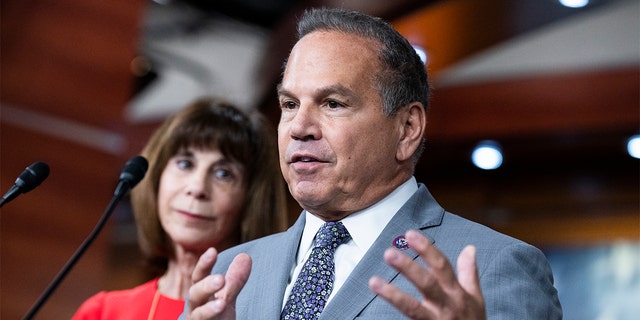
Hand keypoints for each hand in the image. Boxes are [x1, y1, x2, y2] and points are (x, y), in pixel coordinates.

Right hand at [186, 248, 251, 319]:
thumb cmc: (215, 318)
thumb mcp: (226, 298)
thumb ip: (235, 281)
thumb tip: (245, 256)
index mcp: (200, 296)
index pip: (199, 277)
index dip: (204, 264)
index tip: (213, 251)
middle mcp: (194, 309)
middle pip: (195, 295)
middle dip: (206, 286)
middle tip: (221, 279)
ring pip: (197, 317)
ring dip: (208, 310)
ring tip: (222, 304)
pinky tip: (219, 316)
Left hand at [368, 230, 484, 319]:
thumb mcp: (475, 298)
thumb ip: (469, 273)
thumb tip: (469, 248)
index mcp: (456, 293)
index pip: (441, 266)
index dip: (426, 250)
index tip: (410, 234)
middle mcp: (446, 306)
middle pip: (427, 284)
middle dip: (409, 268)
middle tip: (389, 253)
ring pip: (412, 308)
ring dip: (393, 295)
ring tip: (373, 282)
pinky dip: (395, 316)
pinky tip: (376, 314)